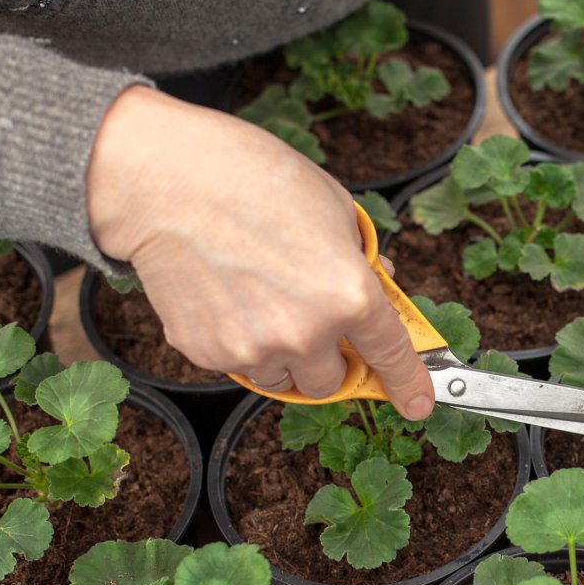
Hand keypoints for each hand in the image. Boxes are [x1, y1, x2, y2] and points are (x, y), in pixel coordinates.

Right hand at [87, 86, 434, 419]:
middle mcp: (306, 332)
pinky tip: (229, 296)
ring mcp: (255, 348)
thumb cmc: (252, 179)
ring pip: (284, 379)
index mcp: (349, 294)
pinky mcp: (208, 352)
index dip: (408, 384)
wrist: (165, 180)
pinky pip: (240, 365)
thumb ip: (362, 257)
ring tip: (262, 300)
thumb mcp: (334, 207)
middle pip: (330, 382)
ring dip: (285, 355)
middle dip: (329, 358)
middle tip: (312, 320)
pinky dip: (242, 342)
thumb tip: (380, 284)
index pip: (391, 355)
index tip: (418, 404)